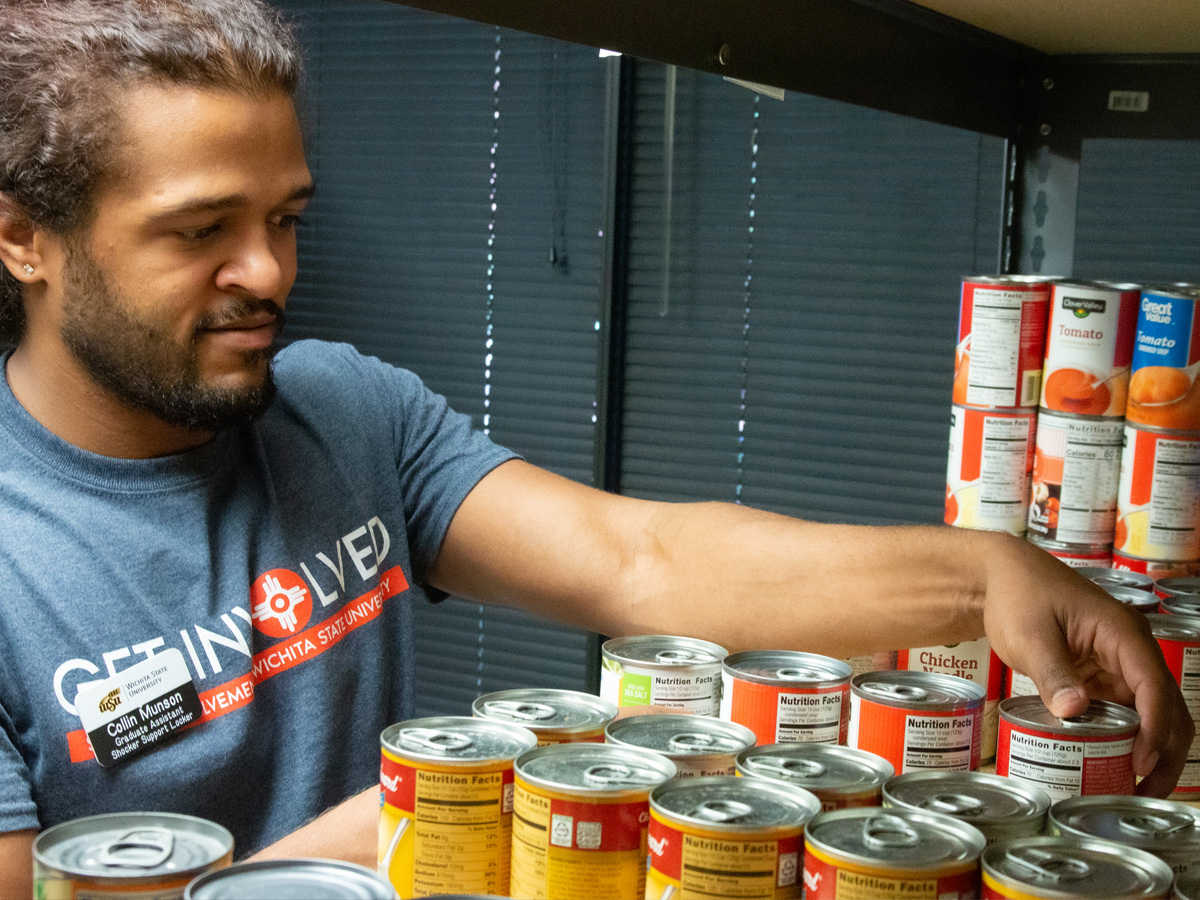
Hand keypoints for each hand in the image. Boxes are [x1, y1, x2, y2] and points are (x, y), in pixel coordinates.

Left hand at [981, 535, 1191, 796]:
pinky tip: (1114, 763)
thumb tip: (1074, 711)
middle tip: (1146, 792)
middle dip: (1166, 751)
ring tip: (1136, 788)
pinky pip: (1127, 710)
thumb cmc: (1018, 596)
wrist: (1004, 576)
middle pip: (1168, 706)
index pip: (1154, 687)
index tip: (1141, 764)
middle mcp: (1132, 649)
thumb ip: (1051, 672)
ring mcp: (1120, 662)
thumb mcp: (1029, 634)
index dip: (1154, 729)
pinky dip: (1128, 737)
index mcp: (1123, 633)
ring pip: (1153, 712)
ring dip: (1152, 748)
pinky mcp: (1104, 674)